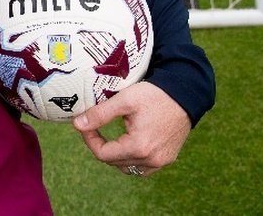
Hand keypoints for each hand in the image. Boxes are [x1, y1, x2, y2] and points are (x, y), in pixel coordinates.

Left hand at [73, 81, 190, 176]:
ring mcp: (161, 161)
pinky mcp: (167, 158)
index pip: (103, 154)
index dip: (89, 140)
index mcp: (139, 147)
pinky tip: (128, 144)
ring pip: (128, 168)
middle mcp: (151, 159)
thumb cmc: (155, 95)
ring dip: (115, 155)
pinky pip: (143, 168)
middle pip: (114, 162)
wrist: (185, 94)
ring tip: (111, 136)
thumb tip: (77, 124)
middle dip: (101, 145)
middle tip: (95, 127)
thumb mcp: (124, 100)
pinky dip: (132, 159)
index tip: (86, 125)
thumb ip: (100, 114)